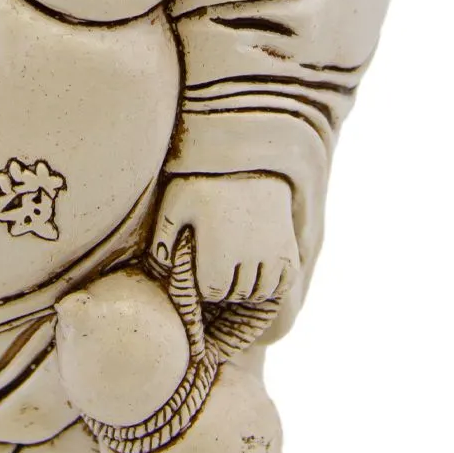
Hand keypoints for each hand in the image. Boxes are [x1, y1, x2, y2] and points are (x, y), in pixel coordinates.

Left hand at [150, 174, 298, 302]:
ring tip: (237, 274)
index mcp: (219, 247)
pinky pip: (287, 280)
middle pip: (238, 292)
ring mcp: (273, 250)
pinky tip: (260, 272)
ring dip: (249, 288)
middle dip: (226, 288)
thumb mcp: (177, 199)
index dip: (205, 285)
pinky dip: (275, 283)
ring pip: (263, 290)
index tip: (203, 272)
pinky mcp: (289, 244)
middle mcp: (250, 253)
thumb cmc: (207, 181)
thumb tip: (164, 262)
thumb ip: (164, 232)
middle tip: (219, 272)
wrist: (251, 159)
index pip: (214, 291)